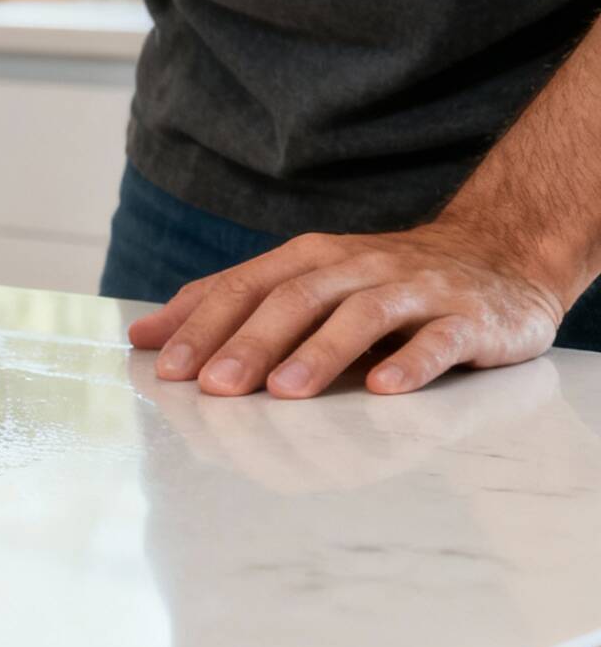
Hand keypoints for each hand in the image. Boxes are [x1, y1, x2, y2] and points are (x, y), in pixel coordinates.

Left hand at [128, 221, 579, 397]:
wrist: (502, 254)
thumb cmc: (384, 281)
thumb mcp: (305, 282)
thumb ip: (228, 306)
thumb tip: (143, 337)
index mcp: (311, 259)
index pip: (246, 287)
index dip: (204, 325)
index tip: (167, 368)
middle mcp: (358, 267)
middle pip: (296, 300)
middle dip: (251, 344)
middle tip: (215, 388)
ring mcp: (416, 290)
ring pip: (362, 316)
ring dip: (321, 352)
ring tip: (286, 392)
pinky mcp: (471, 318)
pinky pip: (440, 339)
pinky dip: (412, 361)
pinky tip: (384, 388)